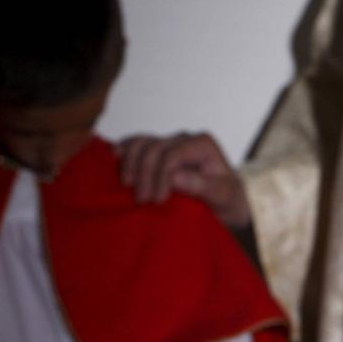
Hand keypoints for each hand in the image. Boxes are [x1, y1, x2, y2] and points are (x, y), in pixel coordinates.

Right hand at [118, 132, 251, 227]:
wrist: (226, 202)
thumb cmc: (227, 200)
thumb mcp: (223, 195)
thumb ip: (202, 186)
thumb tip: (176, 177)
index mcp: (203, 143)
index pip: (173, 154)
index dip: (161, 176)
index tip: (158, 200)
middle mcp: (185, 138)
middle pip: (155, 148)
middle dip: (145, 174)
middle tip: (142, 200)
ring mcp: (169, 143)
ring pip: (142, 143)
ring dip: (131, 163)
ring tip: (127, 185)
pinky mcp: (157, 151)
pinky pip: (136, 144)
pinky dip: (125, 150)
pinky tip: (114, 156)